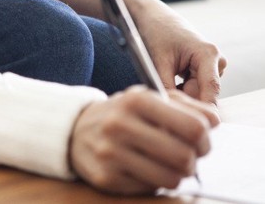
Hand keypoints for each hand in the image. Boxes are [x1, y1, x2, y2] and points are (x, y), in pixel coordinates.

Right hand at [69, 87, 218, 194]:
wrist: (74, 130)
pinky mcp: (105, 176)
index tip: (201, 141)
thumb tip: (214, 121)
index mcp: (136, 100)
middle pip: (184, 155)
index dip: (205, 139)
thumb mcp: (147, 98)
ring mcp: (110, 152)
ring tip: (167, 165)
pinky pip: (150, 189)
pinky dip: (153, 182)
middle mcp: (120, 124)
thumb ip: (184, 105)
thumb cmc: (121, 114)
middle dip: (193, 160)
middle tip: (187, 157)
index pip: (194, 126)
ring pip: (171, 178)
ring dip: (176, 175)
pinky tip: (143, 169)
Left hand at [123, 0, 226, 104]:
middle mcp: (216, 59)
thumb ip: (166, 86)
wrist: (152, 16)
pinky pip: (195, 87)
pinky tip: (168, 80)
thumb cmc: (155, 33)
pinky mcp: (205, 68)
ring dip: (181, 93)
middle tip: (162, 98)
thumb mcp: (158, 61)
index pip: (210, 89)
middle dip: (184, 99)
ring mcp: (212, 64)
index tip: (186, 120)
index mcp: (208, 53)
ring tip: (162, 82)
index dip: (199, 108)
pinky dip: (181, 88)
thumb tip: (170, 109)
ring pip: (198, 92)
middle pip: (203, 93)